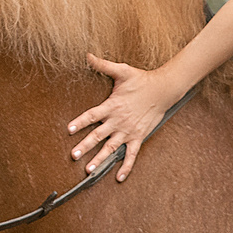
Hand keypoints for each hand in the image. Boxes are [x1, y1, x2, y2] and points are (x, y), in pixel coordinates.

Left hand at [68, 53, 179, 180]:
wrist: (163, 90)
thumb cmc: (141, 80)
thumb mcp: (121, 71)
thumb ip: (102, 64)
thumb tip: (87, 55)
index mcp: (112, 106)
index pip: (92, 115)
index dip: (80, 121)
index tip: (69, 129)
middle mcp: (118, 121)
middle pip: (98, 135)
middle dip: (85, 146)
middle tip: (74, 155)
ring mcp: (128, 131)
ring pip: (112, 148)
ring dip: (100, 159)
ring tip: (89, 169)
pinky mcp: (138, 137)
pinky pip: (131, 155)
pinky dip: (126, 167)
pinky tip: (118, 177)